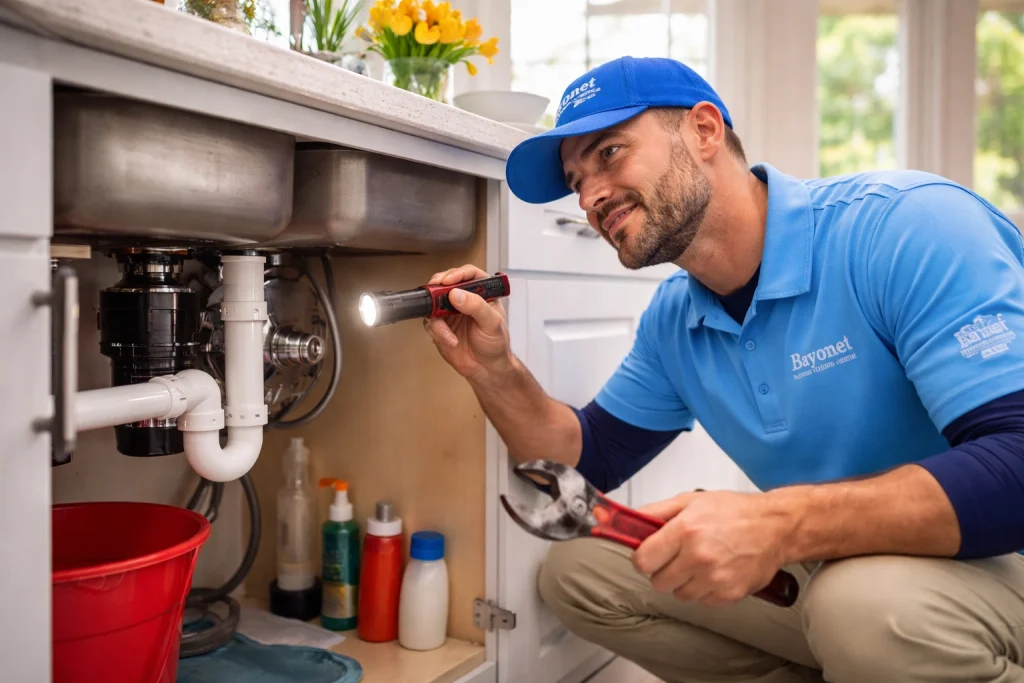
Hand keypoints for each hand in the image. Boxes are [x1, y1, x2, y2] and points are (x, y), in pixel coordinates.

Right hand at [423, 264, 512, 380]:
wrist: (486, 368)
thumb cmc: (496, 344)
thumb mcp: (492, 323)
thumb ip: (476, 306)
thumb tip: (457, 294)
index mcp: (482, 293)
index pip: (469, 274)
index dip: (457, 274)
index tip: (449, 281)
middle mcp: (465, 299)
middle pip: (446, 284)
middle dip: (438, 290)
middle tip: (435, 298)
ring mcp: (450, 312)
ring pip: (434, 303)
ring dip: (437, 316)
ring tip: (448, 331)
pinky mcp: (440, 326)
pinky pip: (430, 323)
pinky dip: (438, 331)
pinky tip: (450, 340)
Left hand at [632, 490, 791, 606]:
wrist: (776, 527)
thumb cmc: (735, 512)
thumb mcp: (690, 500)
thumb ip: (655, 512)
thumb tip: (627, 520)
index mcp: (685, 530)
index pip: (643, 560)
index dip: (644, 557)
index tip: (651, 554)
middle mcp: (698, 556)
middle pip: (658, 581)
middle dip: (663, 569)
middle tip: (678, 556)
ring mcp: (714, 578)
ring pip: (679, 594)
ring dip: (684, 581)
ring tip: (700, 562)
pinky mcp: (728, 594)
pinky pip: (701, 601)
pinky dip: (704, 589)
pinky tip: (715, 571)